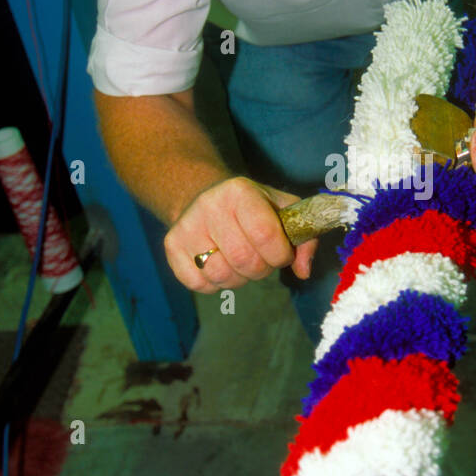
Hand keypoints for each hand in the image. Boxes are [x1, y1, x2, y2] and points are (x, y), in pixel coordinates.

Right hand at [163, 176, 317, 291]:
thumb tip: (303, 271)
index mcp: (240, 192)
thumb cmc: (252, 207)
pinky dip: (215, 284)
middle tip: (261, 258)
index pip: (266, 235)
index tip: (281, 253)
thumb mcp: (283, 209)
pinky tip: (220, 264)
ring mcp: (186, 226)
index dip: (280, 254)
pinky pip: (199, 284)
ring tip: (240, 261)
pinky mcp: (171, 246)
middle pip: (244, 260)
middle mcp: (209, 205)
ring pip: (221, 276)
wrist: (204, 197)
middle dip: (261, 269)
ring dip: (238, 278)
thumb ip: (304, 238)